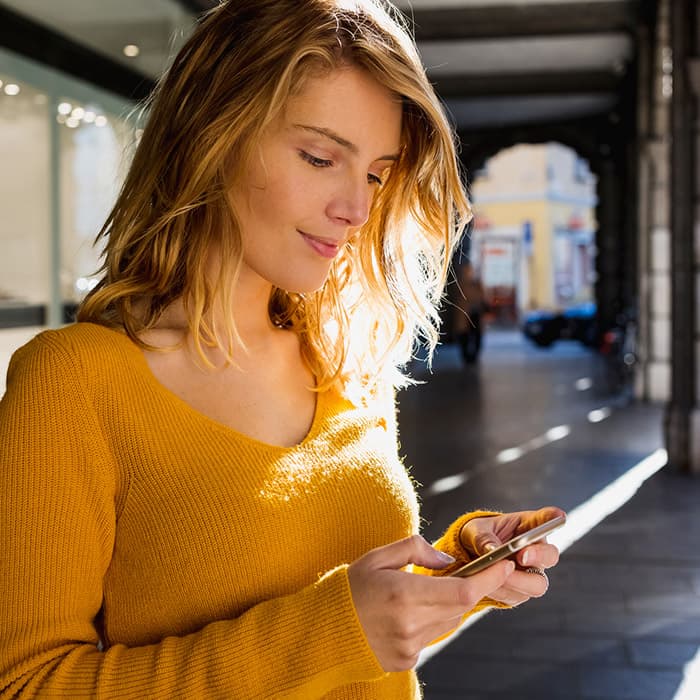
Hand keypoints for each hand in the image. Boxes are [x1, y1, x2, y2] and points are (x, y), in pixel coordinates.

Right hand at [347, 534, 514, 671]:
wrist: (325, 629)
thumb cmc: (351, 586)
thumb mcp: (378, 556)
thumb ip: (415, 549)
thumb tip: (448, 560)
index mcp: (402, 594)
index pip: (462, 591)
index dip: (488, 578)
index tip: (504, 565)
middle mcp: (409, 625)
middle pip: (460, 606)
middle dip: (467, 587)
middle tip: (461, 571)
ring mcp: (408, 647)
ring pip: (448, 621)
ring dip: (447, 604)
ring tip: (423, 591)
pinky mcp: (407, 661)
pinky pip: (433, 637)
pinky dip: (431, 620)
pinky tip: (409, 612)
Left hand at [460, 506, 563, 606]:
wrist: (468, 558)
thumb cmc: (477, 537)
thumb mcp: (475, 530)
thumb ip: (483, 538)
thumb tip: (491, 549)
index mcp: (527, 526)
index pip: (546, 519)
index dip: (554, 518)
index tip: (559, 516)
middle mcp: (535, 550)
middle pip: (550, 555)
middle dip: (538, 556)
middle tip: (522, 555)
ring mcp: (530, 572)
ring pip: (537, 583)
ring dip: (517, 580)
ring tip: (498, 575)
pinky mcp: (520, 591)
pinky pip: (517, 596)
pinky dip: (503, 592)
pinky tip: (489, 586)